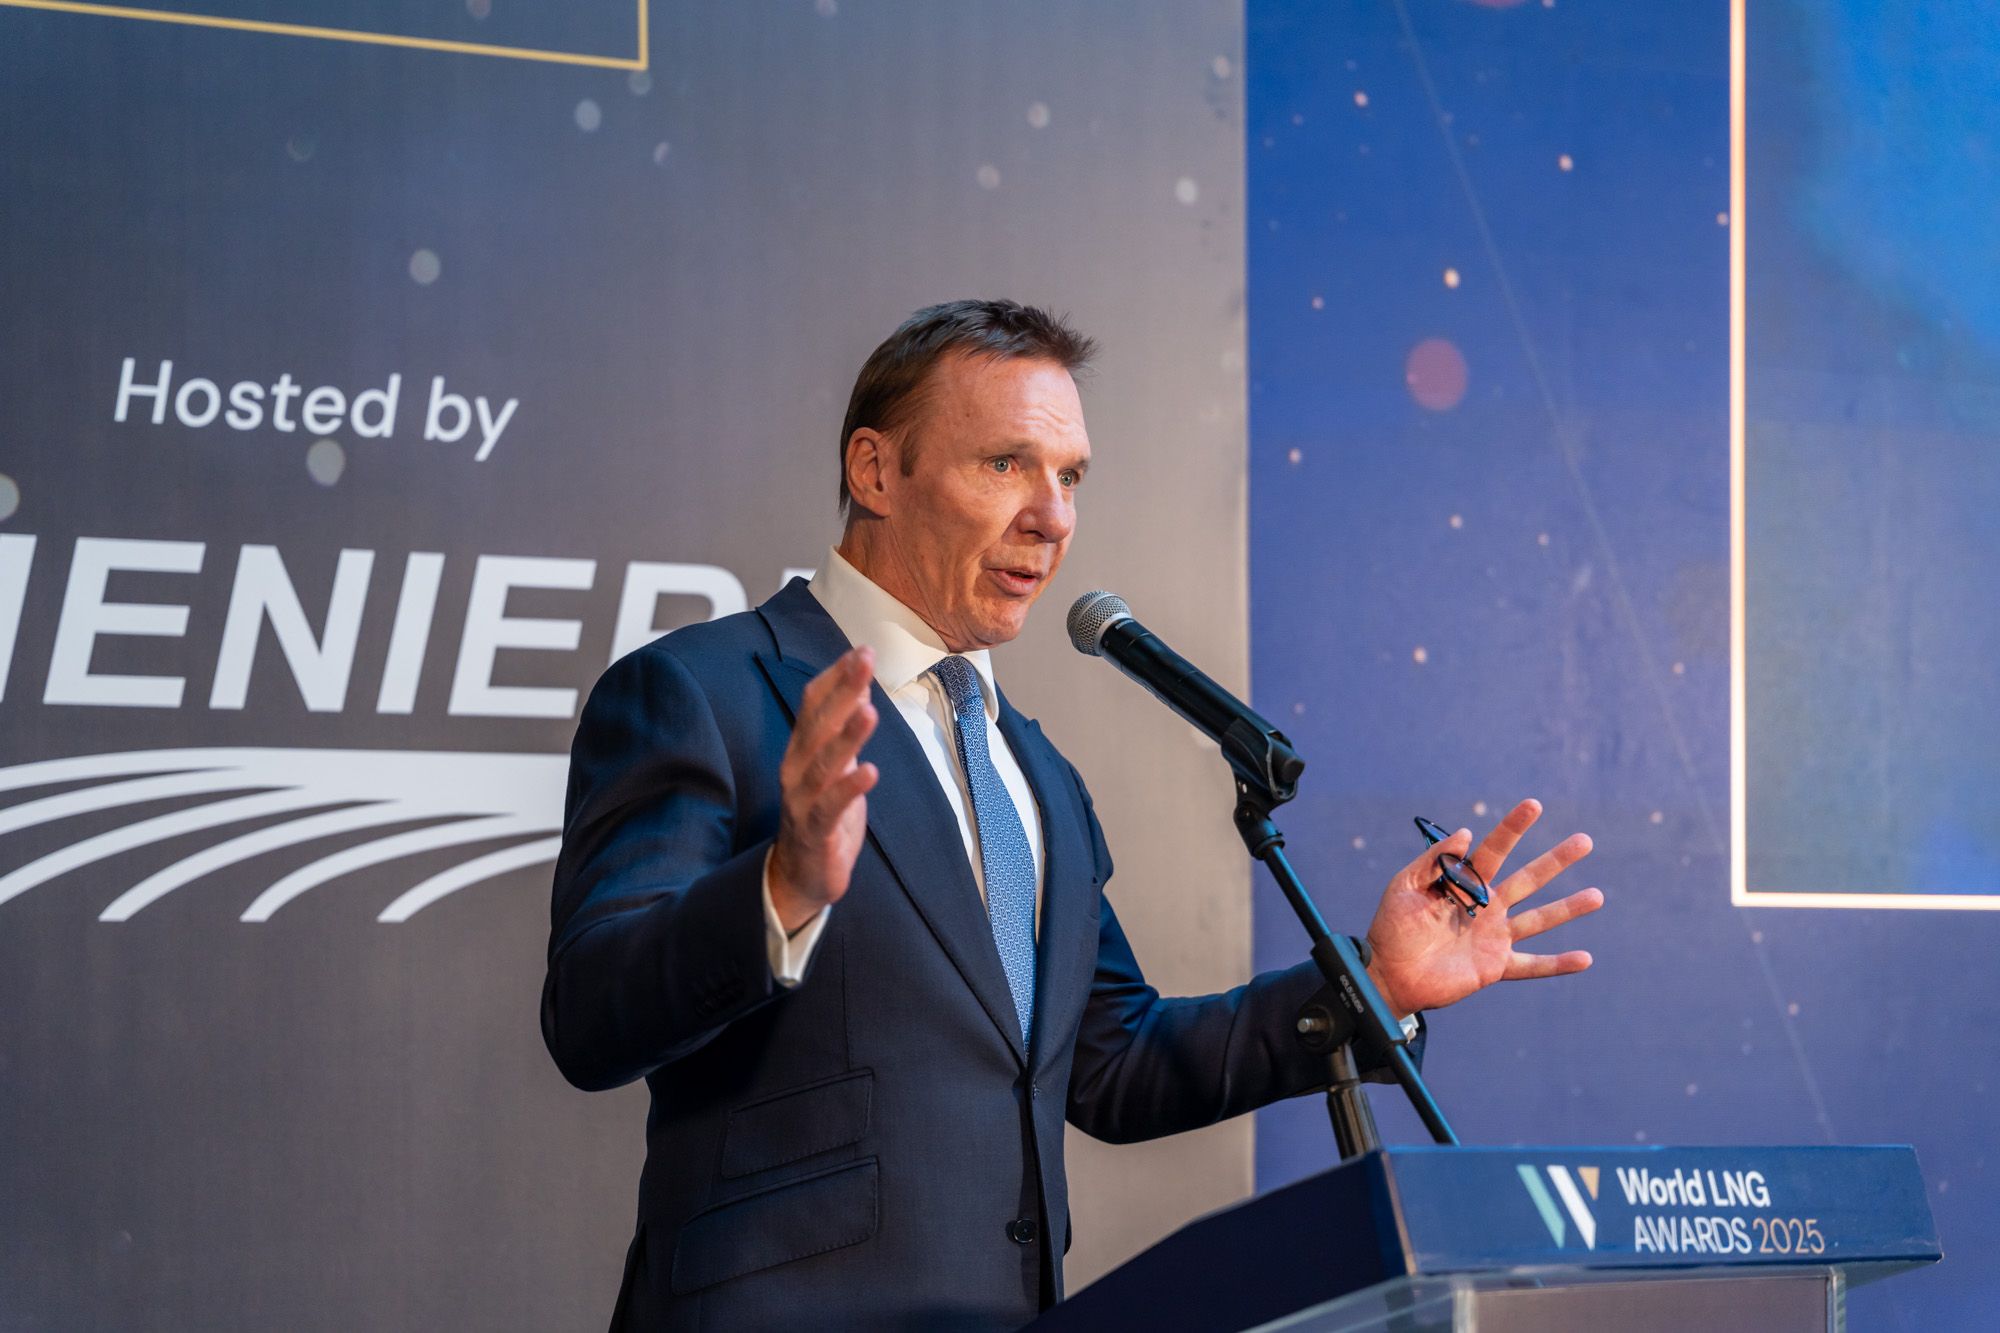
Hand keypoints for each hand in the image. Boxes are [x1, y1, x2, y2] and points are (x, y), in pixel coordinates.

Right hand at [768, 647, 879, 932]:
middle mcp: (796, 769)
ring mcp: (802, 800)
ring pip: (823, 764)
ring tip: (869, 711)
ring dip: (846, 737)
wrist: (802, 874)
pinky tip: (870, 771)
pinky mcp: (815, 830)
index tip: (862, 650)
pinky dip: (849, 789)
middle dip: (842, 691)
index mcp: (801, 749)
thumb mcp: (835, 763)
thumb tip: (859, 682)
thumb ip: (843, 725)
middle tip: (864, 661)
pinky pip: (831, 807)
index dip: (835, 677)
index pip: (812, 703)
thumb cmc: (822, 812)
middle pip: (817, 724)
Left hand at [1361, 799, 1601, 1017]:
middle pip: (1528, 879)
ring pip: (1538, 919)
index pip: (1494, 850)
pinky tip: (1585, 959)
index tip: (1534, 805)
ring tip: (1598, 896)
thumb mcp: (1404, 886)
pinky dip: (1557, 964)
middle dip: (1556, 861)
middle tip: (1584, 841)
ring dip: (1568, 909)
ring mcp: (1493, 937)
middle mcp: (1486, 907)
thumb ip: (1433, 861)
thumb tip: (1466, 833)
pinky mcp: (1495, 967)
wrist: (1387, 973)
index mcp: (1465, 884)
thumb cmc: (1391, 927)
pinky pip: (1532, 966)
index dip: (1513, 828)